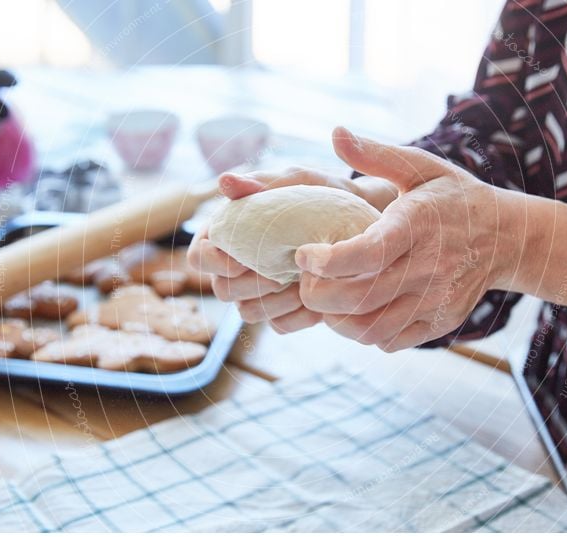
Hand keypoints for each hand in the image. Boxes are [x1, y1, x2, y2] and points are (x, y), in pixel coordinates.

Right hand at [186, 165, 397, 333]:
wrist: (368, 221)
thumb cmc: (327, 193)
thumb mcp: (300, 180)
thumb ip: (263, 182)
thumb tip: (223, 181)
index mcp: (230, 232)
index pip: (199, 255)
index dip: (213, 262)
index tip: (239, 259)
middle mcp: (240, 265)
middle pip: (222, 290)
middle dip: (250, 284)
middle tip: (280, 272)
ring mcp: (263, 292)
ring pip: (249, 312)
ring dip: (275, 301)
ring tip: (303, 281)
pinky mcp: (288, 311)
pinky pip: (280, 325)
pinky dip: (298, 314)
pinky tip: (318, 298)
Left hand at [294, 127, 566, 351]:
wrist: (508, 237)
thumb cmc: (453, 197)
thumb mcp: (422, 166)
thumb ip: (376, 155)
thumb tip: (335, 133)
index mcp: (417, 225)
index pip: (368, 254)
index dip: (326, 261)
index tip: (302, 255)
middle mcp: (429, 267)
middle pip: (360, 297)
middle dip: (317, 295)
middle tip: (304, 280)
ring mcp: (435, 300)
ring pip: (370, 328)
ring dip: (335, 320)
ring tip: (324, 299)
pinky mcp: (438, 323)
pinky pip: (389, 341)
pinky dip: (362, 333)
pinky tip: (354, 312)